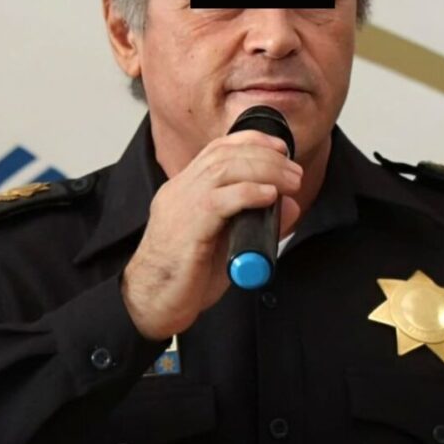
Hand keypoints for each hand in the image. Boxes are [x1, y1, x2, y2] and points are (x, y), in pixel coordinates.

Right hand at [121, 130, 301, 339]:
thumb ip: (256, 222)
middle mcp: (179, 191)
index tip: (280, 148)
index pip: (216, 149)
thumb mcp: (227, 244)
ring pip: (223, 168)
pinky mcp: (186, 228)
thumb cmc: (184, 278)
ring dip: (264, 169)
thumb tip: (289, 205)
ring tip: (290, 182)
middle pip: (224, 154)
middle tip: (294, 171)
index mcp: (184, 191)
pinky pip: (219, 200)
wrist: (149, 303)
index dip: (251, 141)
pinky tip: (269, 196)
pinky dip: (249, 193)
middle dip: (266, 155)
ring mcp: (180, 206)